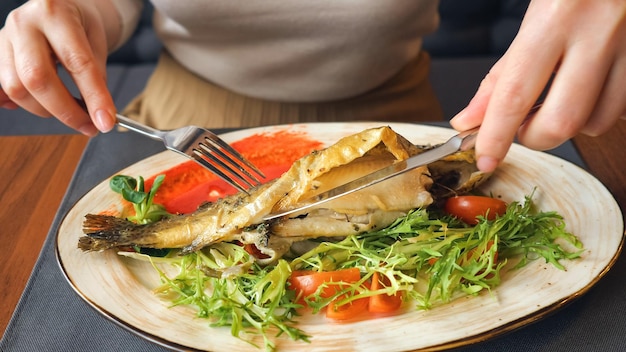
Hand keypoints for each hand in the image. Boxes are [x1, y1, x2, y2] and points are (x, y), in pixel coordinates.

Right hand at [0, 0, 119, 135]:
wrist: (59, 7)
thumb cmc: (80, 24)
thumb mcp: (97, 42)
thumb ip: (97, 76)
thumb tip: (100, 115)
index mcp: (56, 14)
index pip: (77, 63)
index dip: (94, 97)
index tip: (106, 122)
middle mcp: (24, 23)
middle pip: (37, 78)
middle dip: (66, 111)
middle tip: (89, 126)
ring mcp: (5, 37)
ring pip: (17, 87)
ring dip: (46, 110)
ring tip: (69, 111)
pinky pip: (2, 89)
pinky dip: (19, 104)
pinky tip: (40, 105)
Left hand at [450, 0, 625, 171]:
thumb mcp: (533, 19)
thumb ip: (500, 74)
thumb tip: (469, 120)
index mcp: (555, 18)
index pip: (515, 94)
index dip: (495, 135)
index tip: (485, 158)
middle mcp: (597, 33)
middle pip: (560, 122)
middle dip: (534, 137)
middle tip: (523, 123)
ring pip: (595, 124)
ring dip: (569, 126)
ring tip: (559, 99)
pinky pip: (620, 112)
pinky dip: (597, 113)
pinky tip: (588, 91)